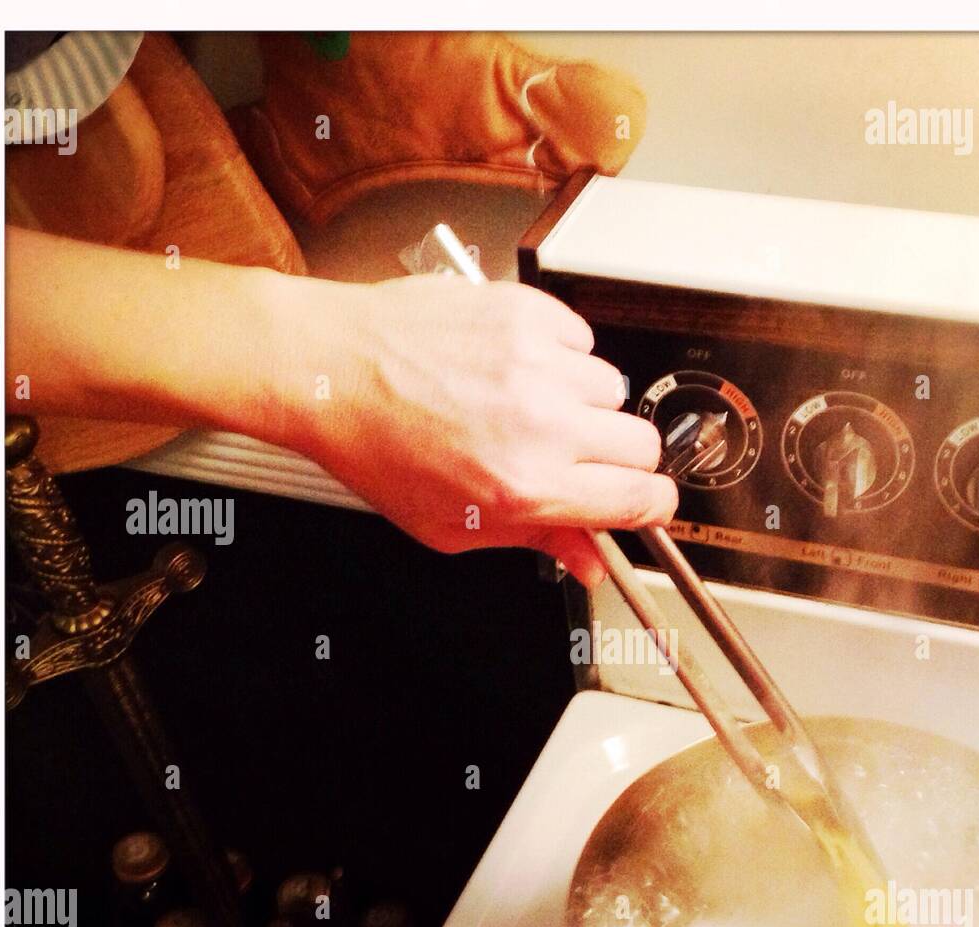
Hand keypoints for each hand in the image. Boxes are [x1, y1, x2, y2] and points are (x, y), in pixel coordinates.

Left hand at [268, 273, 674, 584]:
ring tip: (527, 407)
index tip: (640, 504)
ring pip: (615, 390)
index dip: (649, 507)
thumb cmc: (377, 447)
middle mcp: (542, 423)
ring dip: (584, 405)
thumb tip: (590, 560)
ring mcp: (538, 362)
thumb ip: (536, 540)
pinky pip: (581, 339)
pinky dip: (560, 356)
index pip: (642, 499)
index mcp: (527, 486)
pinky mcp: (526, 314)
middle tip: (577, 459)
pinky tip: (515, 369)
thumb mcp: (454, 524)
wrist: (330, 369)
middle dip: (620, 461)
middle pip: (644, 445)